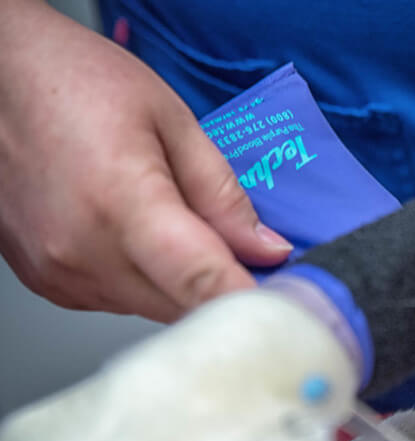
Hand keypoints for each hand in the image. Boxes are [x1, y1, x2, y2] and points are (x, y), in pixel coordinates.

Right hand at [0, 2, 291, 321]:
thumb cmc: (73, 81)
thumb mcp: (171, 120)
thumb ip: (223, 195)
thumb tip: (268, 250)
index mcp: (120, 205)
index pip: (203, 284)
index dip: (254, 306)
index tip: (294, 316)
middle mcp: (83, 252)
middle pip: (186, 310)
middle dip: (230, 295)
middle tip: (261, 270)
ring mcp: (61, 274)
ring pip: (157, 312)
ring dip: (189, 290)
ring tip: (192, 239)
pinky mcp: (50, 284)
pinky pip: (124, 303)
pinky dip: (152, 284)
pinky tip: (148, 244)